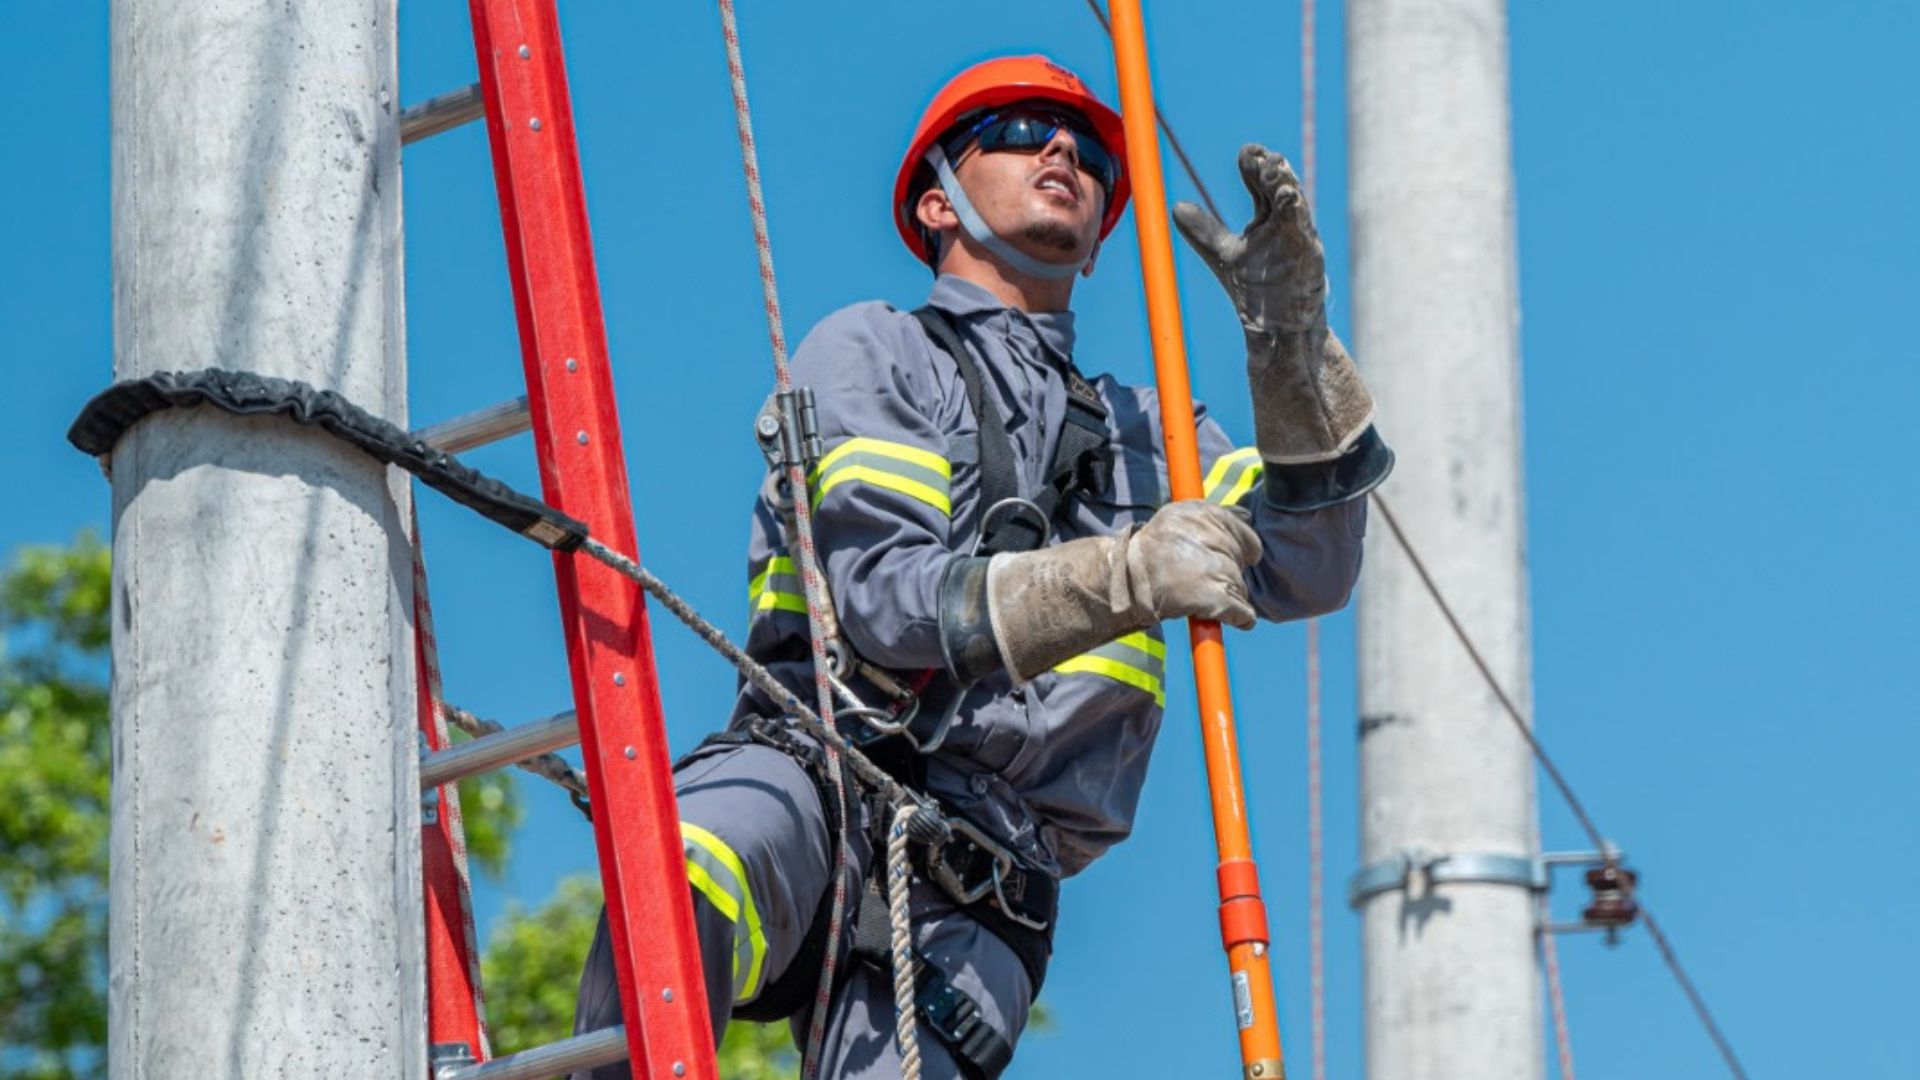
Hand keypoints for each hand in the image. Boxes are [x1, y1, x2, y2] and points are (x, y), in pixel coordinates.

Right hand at [973, 500, 1262, 681]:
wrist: (1121, 580)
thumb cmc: (1147, 552)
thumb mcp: (1176, 517)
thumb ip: (1210, 516)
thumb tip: (1247, 517)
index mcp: (1201, 513)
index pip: (1241, 528)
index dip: (1237, 545)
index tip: (1222, 554)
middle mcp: (1210, 535)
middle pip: (1242, 559)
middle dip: (1228, 570)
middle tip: (1200, 577)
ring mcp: (1214, 567)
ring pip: (1240, 585)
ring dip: (1227, 594)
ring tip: (1198, 595)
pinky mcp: (1214, 597)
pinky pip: (1242, 611)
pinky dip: (1240, 618)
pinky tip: (1231, 618)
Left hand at [1173, 145, 1326, 334]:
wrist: (1279, 329)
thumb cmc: (1258, 292)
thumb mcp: (1224, 256)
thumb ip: (1204, 233)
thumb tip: (1177, 207)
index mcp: (1268, 218)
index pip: (1261, 182)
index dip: (1253, 166)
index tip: (1246, 153)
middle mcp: (1286, 223)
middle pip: (1280, 185)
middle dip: (1270, 167)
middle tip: (1257, 154)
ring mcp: (1300, 239)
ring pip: (1294, 202)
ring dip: (1284, 183)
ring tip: (1272, 168)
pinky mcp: (1310, 257)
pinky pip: (1304, 230)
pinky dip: (1297, 213)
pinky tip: (1289, 197)